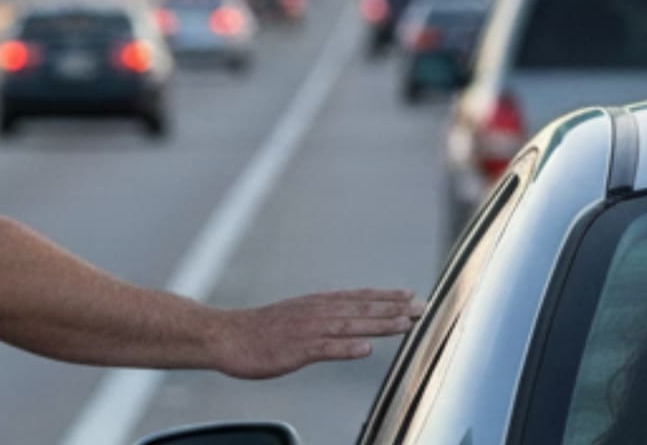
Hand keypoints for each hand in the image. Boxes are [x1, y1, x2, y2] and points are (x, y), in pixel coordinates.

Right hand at [212, 289, 423, 378]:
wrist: (224, 336)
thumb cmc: (258, 331)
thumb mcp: (294, 317)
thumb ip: (321, 318)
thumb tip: (345, 325)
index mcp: (314, 304)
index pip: (357, 298)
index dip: (385, 297)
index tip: (411, 296)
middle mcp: (313, 312)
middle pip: (359, 309)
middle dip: (392, 308)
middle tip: (422, 307)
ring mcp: (305, 330)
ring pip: (348, 326)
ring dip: (378, 324)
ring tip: (405, 324)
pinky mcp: (294, 350)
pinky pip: (323, 349)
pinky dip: (345, 348)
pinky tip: (365, 349)